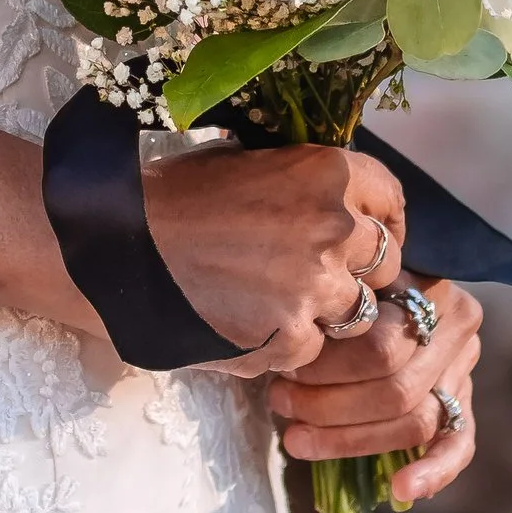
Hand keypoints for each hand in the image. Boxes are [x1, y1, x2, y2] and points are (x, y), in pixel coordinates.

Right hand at [138, 143, 405, 371]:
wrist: (118, 248)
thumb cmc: (173, 197)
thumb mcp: (248, 164)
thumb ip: (306, 185)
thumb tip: (344, 204)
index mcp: (327, 173)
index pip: (393, 200)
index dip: (386, 221)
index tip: (373, 235)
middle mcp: (335, 228)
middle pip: (386, 262)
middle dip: (360, 271)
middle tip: (319, 274)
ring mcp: (317, 289)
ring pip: (356, 312)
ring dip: (327, 310)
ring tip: (276, 299)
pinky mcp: (291, 339)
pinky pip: (313, 348)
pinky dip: (287, 341)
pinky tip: (246, 321)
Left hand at [269, 273, 479, 508]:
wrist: (397, 286)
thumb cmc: (356, 282)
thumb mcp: (351, 276)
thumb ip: (340, 298)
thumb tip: (296, 340)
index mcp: (434, 297)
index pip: (381, 349)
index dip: (328, 368)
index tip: (284, 370)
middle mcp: (459, 337)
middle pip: (396, 391)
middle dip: (329, 406)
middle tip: (280, 402)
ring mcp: (463, 375)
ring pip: (415, 424)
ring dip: (350, 440)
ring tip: (297, 439)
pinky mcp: (462, 409)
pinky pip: (457, 447)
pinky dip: (433, 473)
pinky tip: (400, 490)